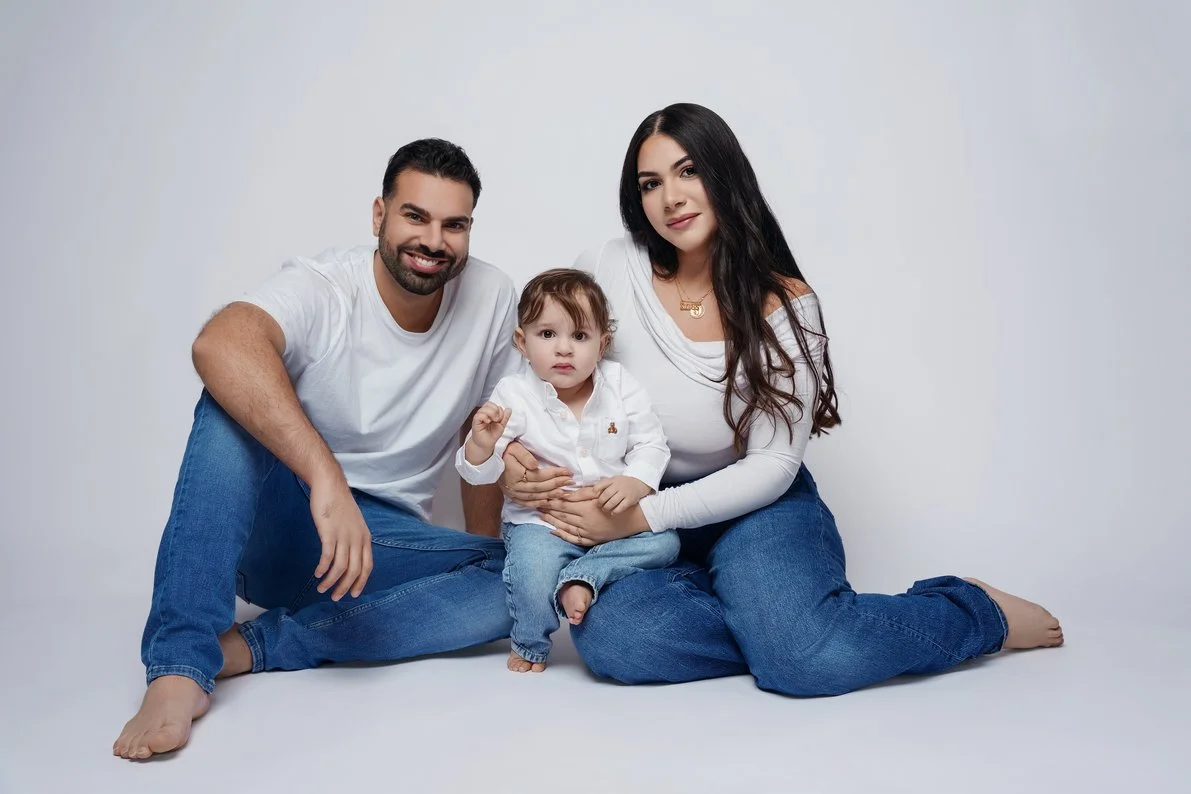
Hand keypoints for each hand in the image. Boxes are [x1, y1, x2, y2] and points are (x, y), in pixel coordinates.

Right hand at [308, 476, 373, 600]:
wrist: (330, 485)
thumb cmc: (339, 504)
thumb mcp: (354, 523)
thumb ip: (354, 539)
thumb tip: (350, 556)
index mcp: (365, 537)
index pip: (368, 566)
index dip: (361, 582)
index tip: (353, 594)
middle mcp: (357, 539)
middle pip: (355, 570)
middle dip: (345, 587)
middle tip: (335, 597)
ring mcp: (344, 536)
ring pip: (341, 567)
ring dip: (331, 582)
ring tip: (322, 589)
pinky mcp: (329, 533)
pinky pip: (327, 558)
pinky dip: (323, 569)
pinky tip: (317, 574)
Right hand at [466, 402, 510, 460]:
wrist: (487, 443)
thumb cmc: (493, 435)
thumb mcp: (502, 425)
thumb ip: (505, 417)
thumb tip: (509, 409)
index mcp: (490, 413)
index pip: (494, 405)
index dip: (500, 410)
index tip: (500, 420)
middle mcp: (484, 413)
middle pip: (489, 403)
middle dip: (496, 411)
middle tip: (497, 420)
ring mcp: (479, 417)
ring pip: (484, 408)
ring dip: (491, 414)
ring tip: (492, 421)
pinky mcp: (475, 421)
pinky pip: (479, 415)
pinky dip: (485, 417)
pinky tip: (487, 422)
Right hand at [499, 441, 571, 507]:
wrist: (490, 459)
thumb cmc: (505, 451)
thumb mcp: (514, 448)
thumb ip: (525, 456)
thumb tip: (536, 466)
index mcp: (515, 474)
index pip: (539, 476)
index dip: (554, 474)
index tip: (567, 471)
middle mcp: (514, 487)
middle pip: (540, 488)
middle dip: (557, 484)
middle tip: (571, 482)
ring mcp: (513, 493)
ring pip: (535, 497)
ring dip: (551, 495)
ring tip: (565, 493)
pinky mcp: (512, 497)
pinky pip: (527, 503)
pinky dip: (538, 504)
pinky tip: (549, 502)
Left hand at [541, 491, 646, 546]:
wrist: (635, 518)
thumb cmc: (619, 501)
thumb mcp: (601, 494)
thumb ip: (583, 493)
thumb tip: (565, 491)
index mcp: (588, 509)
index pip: (564, 505)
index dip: (551, 501)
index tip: (542, 497)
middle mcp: (586, 523)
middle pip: (562, 516)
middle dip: (549, 510)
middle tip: (537, 505)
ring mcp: (589, 533)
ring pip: (566, 527)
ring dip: (553, 521)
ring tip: (542, 516)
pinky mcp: (593, 540)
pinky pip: (574, 539)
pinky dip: (563, 536)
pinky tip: (554, 531)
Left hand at [593, 475, 652, 514]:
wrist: (639, 483)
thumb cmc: (623, 483)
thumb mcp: (613, 480)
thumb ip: (603, 484)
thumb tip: (589, 491)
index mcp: (612, 480)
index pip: (600, 485)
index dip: (595, 491)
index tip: (593, 496)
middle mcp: (618, 486)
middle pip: (605, 495)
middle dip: (600, 502)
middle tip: (599, 505)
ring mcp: (624, 493)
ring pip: (612, 502)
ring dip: (606, 508)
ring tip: (605, 509)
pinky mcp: (630, 500)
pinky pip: (621, 507)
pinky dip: (615, 511)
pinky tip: (612, 512)